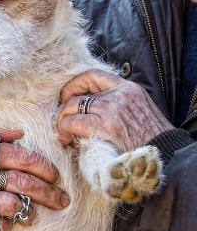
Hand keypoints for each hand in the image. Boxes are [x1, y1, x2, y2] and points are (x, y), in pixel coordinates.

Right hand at [0, 129, 68, 230]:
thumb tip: (20, 132)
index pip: (23, 158)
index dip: (44, 168)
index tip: (54, 176)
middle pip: (24, 183)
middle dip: (49, 193)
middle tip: (61, 199)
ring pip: (15, 205)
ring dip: (30, 211)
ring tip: (34, 213)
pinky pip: (1, 224)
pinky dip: (9, 223)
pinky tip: (9, 219)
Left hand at [58, 69, 172, 152]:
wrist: (167, 155)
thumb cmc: (152, 137)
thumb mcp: (139, 108)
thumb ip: (118, 101)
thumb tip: (89, 102)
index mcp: (128, 88)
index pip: (92, 75)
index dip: (74, 84)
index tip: (67, 96)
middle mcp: (118, 95)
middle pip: (78, 95)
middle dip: (66, 109)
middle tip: (64, 121)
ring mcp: (111, 110)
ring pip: (71, 108)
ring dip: (63, 122)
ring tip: (65, 133)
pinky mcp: (105, 127)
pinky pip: (72, 123)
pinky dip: (65, 131)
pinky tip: (68, 140)